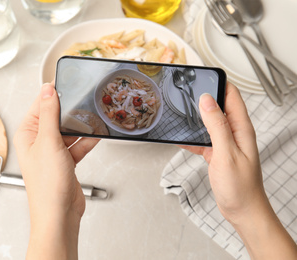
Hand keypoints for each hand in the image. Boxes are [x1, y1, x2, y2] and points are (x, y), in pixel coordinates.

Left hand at [13, 82, 98, 259]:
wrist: (59, 214)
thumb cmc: (47, 185)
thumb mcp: (48, 142)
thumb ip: (49, 114)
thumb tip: (47, 90)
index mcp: (28, 134)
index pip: (40, 105)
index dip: (53, 93)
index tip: (67, 82)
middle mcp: (38, 142)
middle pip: (56, 117)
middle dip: (69, 111)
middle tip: (83, 101)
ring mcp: (53, 152)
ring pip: (68, 131)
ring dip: (80, 127)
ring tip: (93, 119)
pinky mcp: (66, 161)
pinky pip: (77, 145)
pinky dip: (86, 141)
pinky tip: (97, 135)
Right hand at [181, 82, 263, 221]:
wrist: (242, 210)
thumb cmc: (240, 187)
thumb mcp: (226, 152)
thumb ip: (217, 125)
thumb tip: (207, 101)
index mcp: (241, 128)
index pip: (232, 96)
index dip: (218, 83)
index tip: (202, 77)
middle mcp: (235, 132)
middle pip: (218, 107)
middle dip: (203, 98)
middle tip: (186, 92)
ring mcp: (225, 143)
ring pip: (208, 123)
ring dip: (196, 118)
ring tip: (181, 112)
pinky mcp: (217, 153)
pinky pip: (203, 139)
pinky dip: (191, 138)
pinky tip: (181, 139)